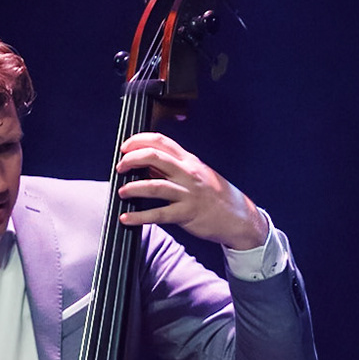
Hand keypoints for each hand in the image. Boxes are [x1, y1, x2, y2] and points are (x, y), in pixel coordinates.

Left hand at [116, 131, 266, 250]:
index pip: (161, 141)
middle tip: (120, 167)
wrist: (238, 218)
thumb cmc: (216, 196)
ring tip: (122, 192)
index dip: (139, 140)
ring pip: (154, 186)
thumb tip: (147, 167)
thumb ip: (174, 169)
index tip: (125, 147)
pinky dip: (139, 217)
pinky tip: (126, 218)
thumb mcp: (197, 175)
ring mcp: (187, 194)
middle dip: (132, 159)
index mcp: (189, 161)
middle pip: (155, 157)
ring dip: (133, 188)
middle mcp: (188, 173)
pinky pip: (158, 214)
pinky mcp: (186, 214)